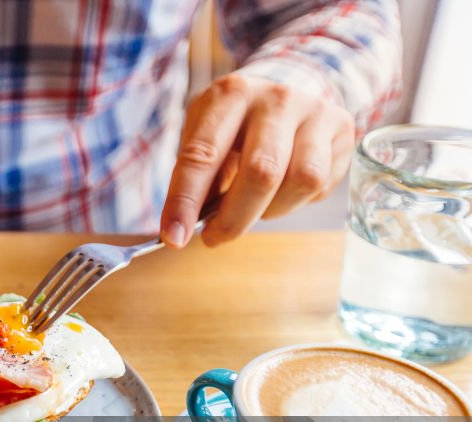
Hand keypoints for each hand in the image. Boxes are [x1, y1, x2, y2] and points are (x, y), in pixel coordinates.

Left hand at [160, 74, 354, 247]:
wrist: (287, 89)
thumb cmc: (235, 125)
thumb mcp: (206, 135)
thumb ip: (197, 177)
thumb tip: (183, 229)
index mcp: (230, 95)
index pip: (202, 155)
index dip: (186, 201)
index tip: (174, 238)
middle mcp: (276, 97)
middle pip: (261, 173)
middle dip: (233, 219)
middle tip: (215, 238)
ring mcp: (314, 110)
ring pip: (300, 181)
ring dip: (272, 211)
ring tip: (256, 206)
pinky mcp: (341, 129)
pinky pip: (320, 184)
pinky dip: (296, 202)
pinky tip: (282, 191)